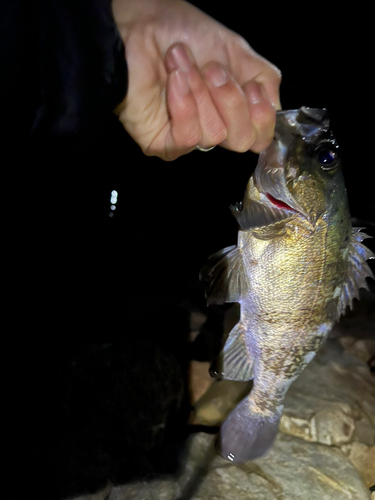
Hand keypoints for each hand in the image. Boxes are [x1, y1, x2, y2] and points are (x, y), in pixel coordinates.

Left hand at [112, 0, 280, 159]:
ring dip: (200, 91)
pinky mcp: (164, 144)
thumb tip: (273, 108)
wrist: (136, 29)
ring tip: (181, 63)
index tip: (250, 85)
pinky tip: (173, 79)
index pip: (259, 136)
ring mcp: (188, 137)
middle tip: (211, 69)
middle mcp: (213, 125)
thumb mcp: (235, 49)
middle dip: (231, 99)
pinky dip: (183, 103)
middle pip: (242, 140)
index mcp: (232, 108)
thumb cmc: (180, 32)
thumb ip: (263, 79)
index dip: (261, 114)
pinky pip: (189, 137)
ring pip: (215, 134)